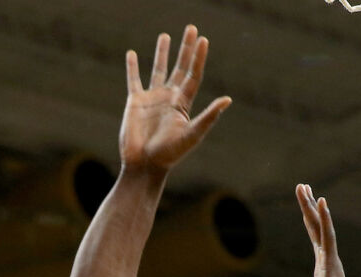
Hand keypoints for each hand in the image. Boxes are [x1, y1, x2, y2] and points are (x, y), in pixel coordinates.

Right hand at [121, 26, 231, 173]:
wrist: (144, 165)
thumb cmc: (170, 154)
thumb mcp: (192, 135)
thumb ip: (208, 116)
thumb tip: (228, 99)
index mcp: (183, 104)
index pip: (193, 75)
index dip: (199, 58)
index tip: (203, 40)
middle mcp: (169, 98)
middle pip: (180, 67)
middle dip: (185, 48)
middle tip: (191, 28)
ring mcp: (152, 99)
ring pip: (158, 70)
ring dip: (162, 53)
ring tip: (165, 36)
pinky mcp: (135, 103)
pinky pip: (134, 80)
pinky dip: (132, 67)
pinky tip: (132, 54)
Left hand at [287, 184, 356, 276]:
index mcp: (322, 269)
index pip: (315, 238)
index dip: (310, 220)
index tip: (306, 203)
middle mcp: (328, 261)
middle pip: (317, 228)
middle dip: (309, 207)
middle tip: (302, 186)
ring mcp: (331, 262)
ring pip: (322, 228)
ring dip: (313, 208)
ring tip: (305, 188)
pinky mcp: (331, 266)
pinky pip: (328, 238)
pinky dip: (325, 220)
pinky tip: (321, 202)